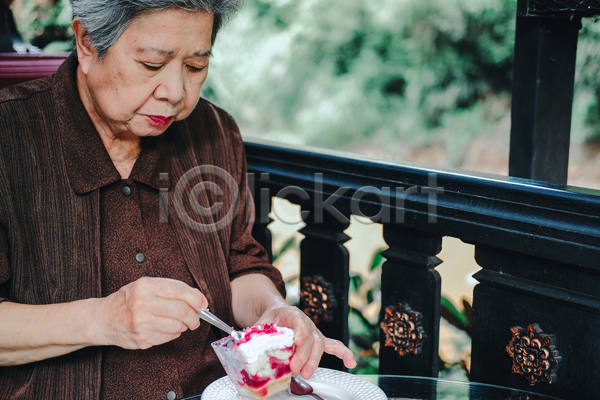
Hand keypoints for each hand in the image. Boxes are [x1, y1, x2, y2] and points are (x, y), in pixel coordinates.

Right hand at [93, 277, 207, 349]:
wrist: (103, 318)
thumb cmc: (127, 300)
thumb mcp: (145, 285)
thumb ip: (170, 289)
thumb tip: (197, 299)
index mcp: (145, 286)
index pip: (180, 291)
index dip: (197, 298)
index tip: (203, 303)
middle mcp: (142, 303)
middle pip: (182, 311)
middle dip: (194, 316)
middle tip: (195, 318)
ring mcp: (141, 323)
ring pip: (178, 326)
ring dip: (184, 326)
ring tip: (180, 322)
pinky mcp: (142, 339)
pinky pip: (169, 338)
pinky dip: (174, 334)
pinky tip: (166, 328)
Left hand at [256, 304, 356, 378]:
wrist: (277, 312)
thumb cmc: (270, 320)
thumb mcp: (260, 324)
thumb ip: (255, 334)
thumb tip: (242, 345)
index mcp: (290, 313)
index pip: (298, 321)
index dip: (300, 331)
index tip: (297, 341)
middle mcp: (306, 322)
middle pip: (310, 337)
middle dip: (304, 354)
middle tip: (294, 367)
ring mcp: (314, 332)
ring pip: (320, 345)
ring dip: (314, 360)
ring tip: (306, 373)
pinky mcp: (318, 341)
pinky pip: (333, 346)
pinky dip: (343, 353)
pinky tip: (351, 362)